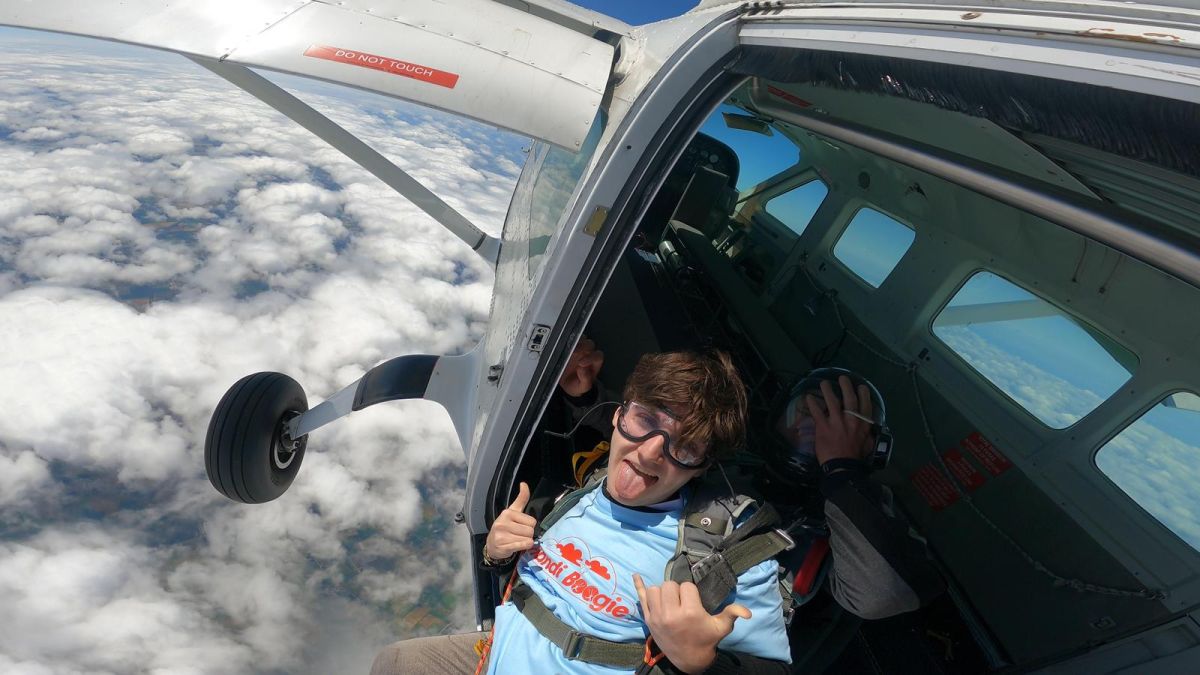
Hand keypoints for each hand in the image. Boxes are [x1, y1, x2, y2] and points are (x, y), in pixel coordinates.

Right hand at [484, 482, 536, 560]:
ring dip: (526, 541)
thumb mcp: (513, 511)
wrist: (492, 544)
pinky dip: (524, 547)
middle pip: (530, 531)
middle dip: (528, 534)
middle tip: (519, 534)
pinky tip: (517, 546)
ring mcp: (502, 536)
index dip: (529, 525)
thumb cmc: (505, 527)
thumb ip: (521, 498)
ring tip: (516, 540)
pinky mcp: (503, 547)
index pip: (532, 521)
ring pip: (528, 539)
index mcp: (507, 513)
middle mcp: (503, 523)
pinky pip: (523, 546)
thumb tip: (524, 484)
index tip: (521, 526)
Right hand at [559, 337, 603, 396]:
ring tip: (566, 348)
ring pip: (580, 339)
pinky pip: (569, 340)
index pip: (597, 356)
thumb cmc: (577, 384)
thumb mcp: (583, 387)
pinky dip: (565, 342)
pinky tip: (561, 347)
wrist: (568, 385)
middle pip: (589, 344)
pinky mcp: (569, 346)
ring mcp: (579, 348)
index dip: (591, 358)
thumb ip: (585, 379)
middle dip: (582, 347)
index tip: (581, 363)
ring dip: (574, 342)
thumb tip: (582, 369)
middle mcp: (588, 353)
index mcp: (594, 362)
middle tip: (574, 352)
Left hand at [633, 574, 750, 672]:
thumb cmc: (706, 640)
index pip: (687, 586)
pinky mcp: (648, 620)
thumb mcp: (721, 628)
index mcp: (690, 613)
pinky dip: (639, 586)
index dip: (692, 592)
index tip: (695, 602)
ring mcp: (657, 616)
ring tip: (670, 601)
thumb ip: (732, 614)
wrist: (688, 661)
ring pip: (655, 589)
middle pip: (669, 585)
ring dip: (663, 592)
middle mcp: (671, 613)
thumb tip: (748, 612)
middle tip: (682, 601)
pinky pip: (641, 598)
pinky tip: (636, 576)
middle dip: (677, 590)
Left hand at [806, 376, 872, 464]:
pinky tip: (808, 397)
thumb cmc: (856, 456)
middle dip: (846, 386)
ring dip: (828, 390)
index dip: (863, 394)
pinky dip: (812, 403)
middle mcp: (851, 420)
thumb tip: (868, 428)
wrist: (843, 466)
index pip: (865, 404)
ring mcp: (837, 422)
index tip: (860, 386)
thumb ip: (867, 433)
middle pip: (849, 398)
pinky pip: (817, 412)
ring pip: (832, 401)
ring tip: (824, 382)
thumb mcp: (868, 443)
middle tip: (842, 378)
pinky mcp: (823, 427)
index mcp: (863, 424)